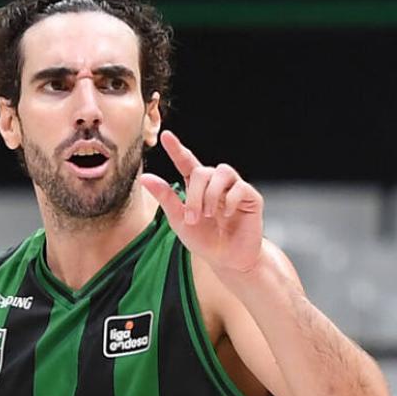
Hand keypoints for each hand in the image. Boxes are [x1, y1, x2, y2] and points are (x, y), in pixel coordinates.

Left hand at [138, 130, 264, 273]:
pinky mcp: (251, 197)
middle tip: (194, 218)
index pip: (186, 162)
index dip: (177, 149)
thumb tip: (145, 178)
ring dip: (211, 194)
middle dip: (195, 195)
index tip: (166, 136)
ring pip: (222, 172)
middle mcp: (216, 184)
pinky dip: (230, 200)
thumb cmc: (204, 241)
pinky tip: (226, 214)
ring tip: (209, 214)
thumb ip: (166, 198)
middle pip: (202, 171)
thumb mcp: (180, 220)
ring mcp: (234, 189)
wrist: (228, 260)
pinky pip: (240, 187)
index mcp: (197, 188)